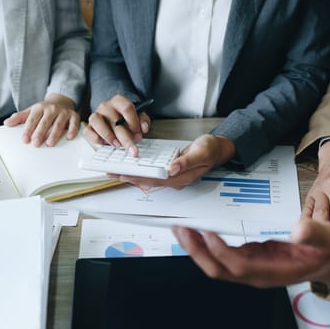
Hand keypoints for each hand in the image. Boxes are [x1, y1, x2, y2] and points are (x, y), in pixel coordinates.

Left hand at [4, 94, 79, 146]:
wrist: (61, 101)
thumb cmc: (44, 110)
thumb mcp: (31, 111)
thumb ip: (19, 118)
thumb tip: (6, 123)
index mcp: (39, 108)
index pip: (32, 119)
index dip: (28, 130)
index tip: (24, 139)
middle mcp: (52, 109)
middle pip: (45, 122)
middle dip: (40, 133)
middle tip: (36, 144)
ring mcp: (63, 112)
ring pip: (58, 124)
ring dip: (54, 134)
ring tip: (50, 144)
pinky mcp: (74, 115)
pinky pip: (74, 123)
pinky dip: (72, 130)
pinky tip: (69, 137)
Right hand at [84, 95, 150, 155]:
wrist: (116, 119)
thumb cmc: (127, 118)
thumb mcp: (139, 117)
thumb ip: (143, 121)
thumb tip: (143, 128)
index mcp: (119, 101)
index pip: (126, 108)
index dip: (133, 122)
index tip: (139, 134)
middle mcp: (106, 106)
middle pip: (114, 120)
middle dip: (125, 138)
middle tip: (133, 150)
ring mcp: (96, 115)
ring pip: (97, 122)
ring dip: (108, 136)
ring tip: (117, 145)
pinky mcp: (89, 126)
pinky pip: (88, 132)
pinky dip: (96, 139)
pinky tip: (105, 143)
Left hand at [110, 134, 235, 189]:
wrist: (218, 148)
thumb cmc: (211, 149)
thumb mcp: (201, 152)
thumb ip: (186, 162)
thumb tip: (171, 169)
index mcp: (181, 177)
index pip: (154, 179)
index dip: (136, 177)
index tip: (122, 174)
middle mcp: (176, 180)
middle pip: (147, 181)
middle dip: (129, 177)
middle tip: (111, 173)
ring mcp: (174, 176)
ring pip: (149, 178)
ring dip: (133, 175)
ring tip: (116, 172)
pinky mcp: (172, 171)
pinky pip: (153, 173)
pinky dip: (141, 170)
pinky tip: (133, 167)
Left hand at [172, 219, 329, 286]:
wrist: (328, 259)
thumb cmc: (326, 250)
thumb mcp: (328, 238)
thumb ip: (314, 233)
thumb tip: (299, 229)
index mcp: (273, 272)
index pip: (240, 266)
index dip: (221, 252)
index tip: (208, 233)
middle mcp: (256, 273)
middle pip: (219, 269)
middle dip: (197, 251)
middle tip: (181, 229)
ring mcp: (249, 267)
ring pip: (216, 264)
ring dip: (196, 247)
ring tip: (181, 228)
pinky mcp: (247, 258)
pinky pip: (220, 255)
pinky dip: (206, 243)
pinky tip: (198, 230)